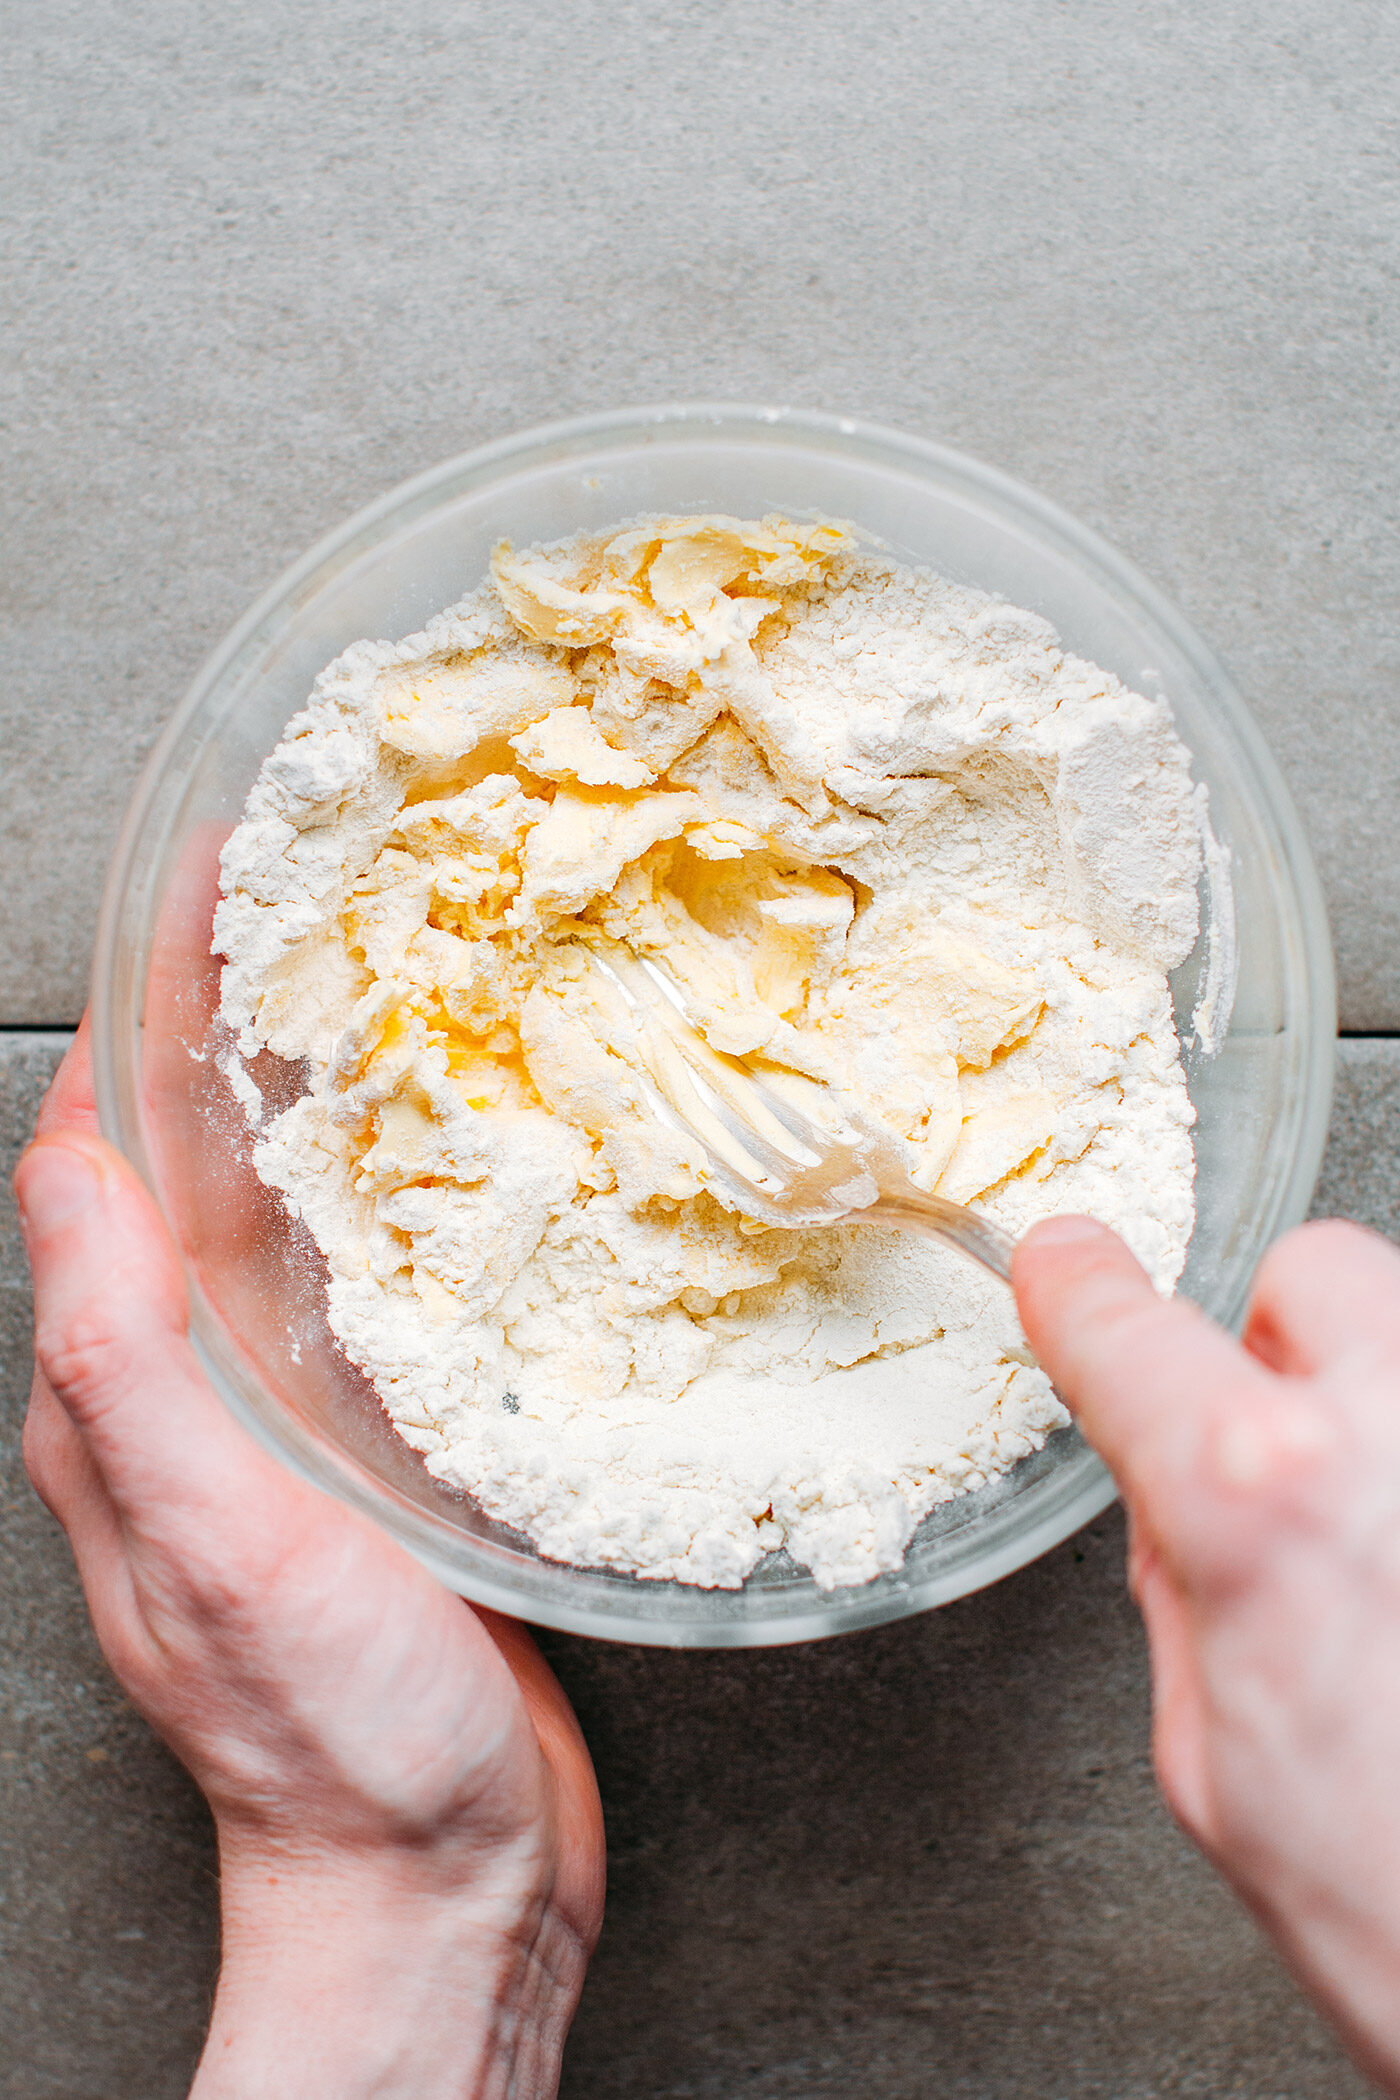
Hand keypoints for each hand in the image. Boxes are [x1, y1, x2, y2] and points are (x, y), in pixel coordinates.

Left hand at [17, 1020, 604, 2099]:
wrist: (437, 1880)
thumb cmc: (334, 1731)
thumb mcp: (214, 1540)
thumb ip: (125, 1365)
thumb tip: (72, 1168)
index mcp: (117, 1402)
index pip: (86, 1169)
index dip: (128, 1027)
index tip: (194, 905)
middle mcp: (181, 1403)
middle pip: (175, 1178)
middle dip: (223, 1042)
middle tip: (313, 928)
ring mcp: (274, 1433)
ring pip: (269, 1229)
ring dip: (305, 1113)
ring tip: (390, 1012)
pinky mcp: (365, 1460)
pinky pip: (352, 1298)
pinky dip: (383, 1208)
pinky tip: (454, 1177)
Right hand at [1015, 1213, 1399, 2094]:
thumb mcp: (1207, 1754)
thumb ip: (1185, 1586)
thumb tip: (1185, 1511)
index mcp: (1266, 1496)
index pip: (1130, 1330)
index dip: (1081, 1293)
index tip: (1068, 1269)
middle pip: (1318, 1269)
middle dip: (1278, 1342)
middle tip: (1277, 1447)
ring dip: (1383, 1411)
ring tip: (1381, 1543)